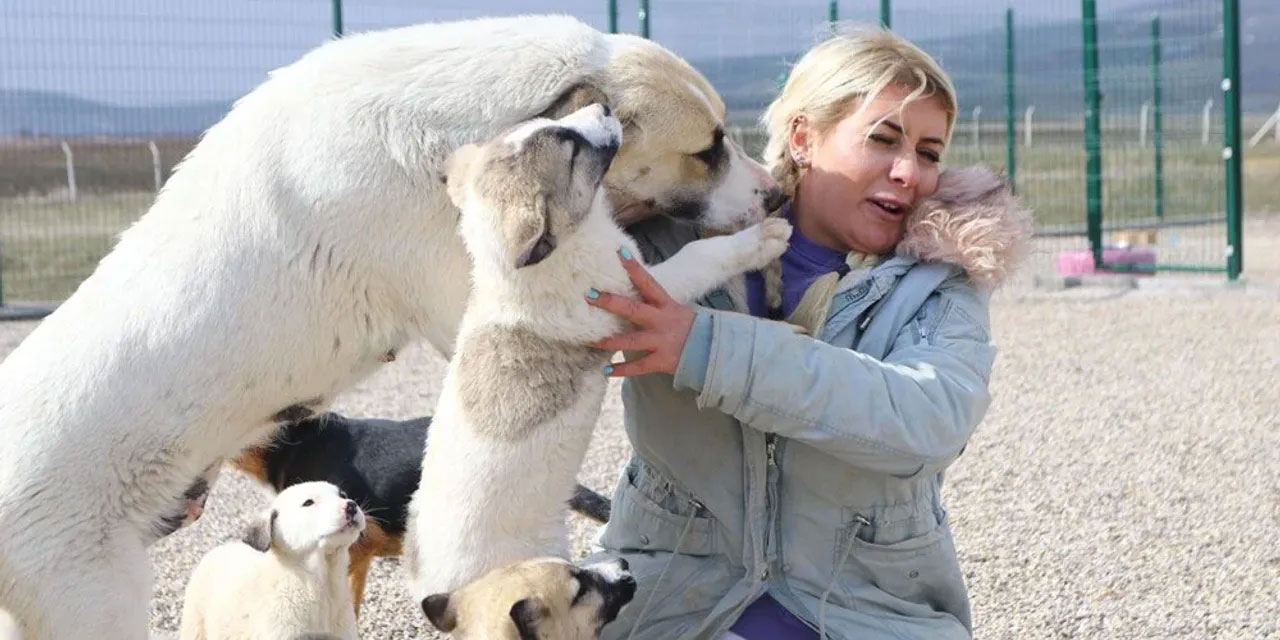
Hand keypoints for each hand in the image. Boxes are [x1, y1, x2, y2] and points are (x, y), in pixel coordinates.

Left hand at [586, 248, 695, 376]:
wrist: (711, 351)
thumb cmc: (689, 328)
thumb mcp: (676, 310)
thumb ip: (656, 303)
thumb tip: (633, 290)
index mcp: (666, 305)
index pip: (649, 282)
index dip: (634, 268)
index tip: (619, 253)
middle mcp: (662, 321)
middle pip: (633, 309)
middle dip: (610, 302)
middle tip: (589, 295)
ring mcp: (661, 342)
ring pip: (631, 340)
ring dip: (609, 341)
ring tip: (590, 341)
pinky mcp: (661, 361)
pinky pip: (638, 366)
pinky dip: (622, 370)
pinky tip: (606, 371)